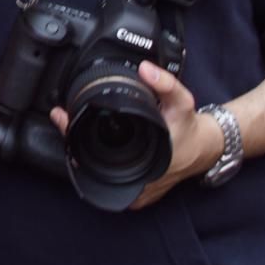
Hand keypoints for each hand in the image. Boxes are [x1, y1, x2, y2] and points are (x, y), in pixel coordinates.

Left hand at [49, 62, 222, 210]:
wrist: (203, 148)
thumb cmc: (189, 127)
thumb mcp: (182, 102)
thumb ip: (166, 84)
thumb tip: (145, 69)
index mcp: (145, 164)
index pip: (98, 155)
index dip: (75, 134)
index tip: (62, 117)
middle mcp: (138, 183)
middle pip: (92, 165)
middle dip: (76, 142)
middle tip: (65, 119)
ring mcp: (136, 192)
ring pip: (98, 176)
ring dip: (85, 154)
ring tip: (74, 132)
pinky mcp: (136, 194)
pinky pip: (109, 181)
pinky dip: (99, 165)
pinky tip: (91, 149)